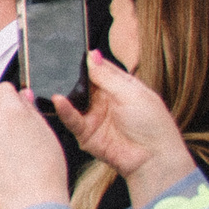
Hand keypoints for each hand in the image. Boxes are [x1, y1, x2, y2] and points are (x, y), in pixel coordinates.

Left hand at [0, 85, 76, 208]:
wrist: (31, 198)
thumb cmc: (45, 170)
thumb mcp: (47, 132)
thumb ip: (31, 110)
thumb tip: (24, 96)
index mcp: (12, 110)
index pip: (4, 87)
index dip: (12, 95)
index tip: (18, 102)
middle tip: (14, 123)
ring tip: (7, 138)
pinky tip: (0, 150)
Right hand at [52, 51, 198, 196]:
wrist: (153, 158)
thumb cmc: (152, 124)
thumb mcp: (131, 93)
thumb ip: (108, 76)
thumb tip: (92, 55)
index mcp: (120, 87)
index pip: (99, 68)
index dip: (87, 60)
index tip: (71, 50)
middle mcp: (105, 100)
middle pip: (83, 83)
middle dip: (71, 76)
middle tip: (57, 65)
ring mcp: (95, 116)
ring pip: (74, 100)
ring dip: (65, 92)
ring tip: (54, 82)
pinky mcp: (86, 133)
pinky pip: (71, 119)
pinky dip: (64, 110)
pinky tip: (59, 100)